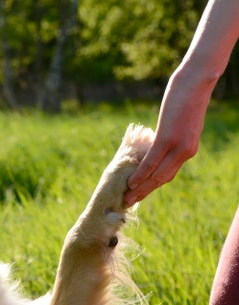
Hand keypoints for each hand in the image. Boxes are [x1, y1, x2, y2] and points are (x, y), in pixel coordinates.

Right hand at [124, 69, 212, 205]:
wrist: (197, 82)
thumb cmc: (188, 96)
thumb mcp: (182, 121)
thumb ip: (173, 134)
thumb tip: (159, 141)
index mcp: (189, 149)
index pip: (168, 174)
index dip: (152, 186)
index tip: (139, 194)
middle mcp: (186, 152)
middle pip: (162, 179)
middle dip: (145, 192)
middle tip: (129, 202)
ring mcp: (178, 146)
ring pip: (157, 175)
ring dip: (141, 188)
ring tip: (127, 197)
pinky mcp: (168, 139)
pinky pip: (151, 162)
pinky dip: (140, 174)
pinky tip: (130, 181)